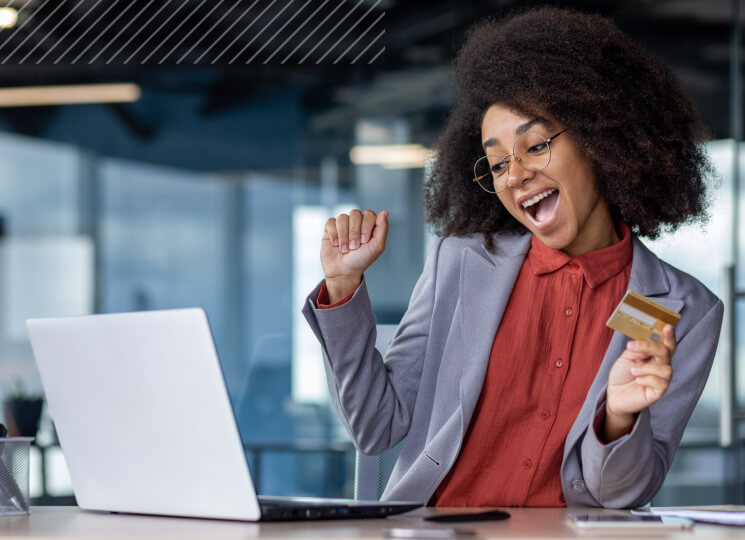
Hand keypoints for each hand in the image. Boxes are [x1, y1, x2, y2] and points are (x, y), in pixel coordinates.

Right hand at [321, 209, 388, 302]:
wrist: (343, 272)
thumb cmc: (361, 260)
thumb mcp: (377, 246)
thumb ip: (382, 228)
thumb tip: (385, 212)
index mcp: (369, 224)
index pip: (369, 214)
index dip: (366, 226)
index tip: (365, 241)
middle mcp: (356, 222)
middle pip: (355, 213)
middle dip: (354, 232)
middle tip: (354, 247)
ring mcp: (343, 224)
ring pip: (342, 217)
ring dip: (344, 235)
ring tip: (344, 249)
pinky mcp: (330, 228)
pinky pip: (331, 222)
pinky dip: (334, 234)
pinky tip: (336, 244)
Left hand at [604, 325, 676, 440]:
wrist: (614, 394)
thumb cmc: (622, 374)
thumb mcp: (626, 357)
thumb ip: (637, 349)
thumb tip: (644, 343)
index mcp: (654, 355)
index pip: (666, 344)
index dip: (670, 336)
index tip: (667, 326)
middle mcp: (661, 366)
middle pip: (666, 352)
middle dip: (650, 347)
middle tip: (631, 346)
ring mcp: (662, 379)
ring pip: (666, 369)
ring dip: (646, 368)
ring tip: (633, 371)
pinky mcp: (659, 392)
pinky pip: (662, 383)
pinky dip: (647, 379)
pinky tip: (638, 380)